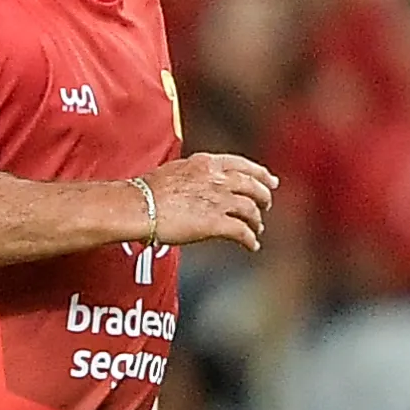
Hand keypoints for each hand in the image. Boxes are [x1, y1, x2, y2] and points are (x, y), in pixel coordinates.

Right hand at [143, 153, 277, 251]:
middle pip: (253, 187)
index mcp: (207, 164)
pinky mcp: (217, 224)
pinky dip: (250, 240)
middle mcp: (219, 180)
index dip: (260, 174)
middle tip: (266, 205)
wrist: (138, 206)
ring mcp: (219, 201)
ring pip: (251, 210)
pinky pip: (242, 232)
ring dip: (256, 221)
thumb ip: (195, 174)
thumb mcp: (175, 170)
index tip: (270, 181)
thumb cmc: (146, 191)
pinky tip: (252, 246)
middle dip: (263, 197)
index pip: (243, 165)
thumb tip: (197, 183)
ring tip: (256, 229)